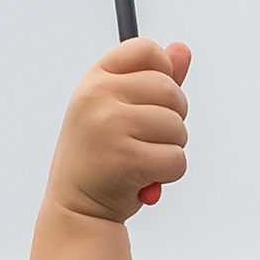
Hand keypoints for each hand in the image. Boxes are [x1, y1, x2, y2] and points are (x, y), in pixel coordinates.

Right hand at [46, 37, 189, 224]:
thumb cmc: (100, 159)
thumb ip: (150, 80)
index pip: (146, 49)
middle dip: (173, 118)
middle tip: (151, 138)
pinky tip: (147, 178)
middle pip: (169, 89)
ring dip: (172, 148)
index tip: (155, 99)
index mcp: (95, 79)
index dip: (163, 72)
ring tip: (145, 159)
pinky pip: (176, 159)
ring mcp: (110, 127)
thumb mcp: (117, 111)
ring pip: (177, 126)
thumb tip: (182, 49)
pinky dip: (169, 173)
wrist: (76, 210)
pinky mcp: (126, 159)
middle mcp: (98, 97)